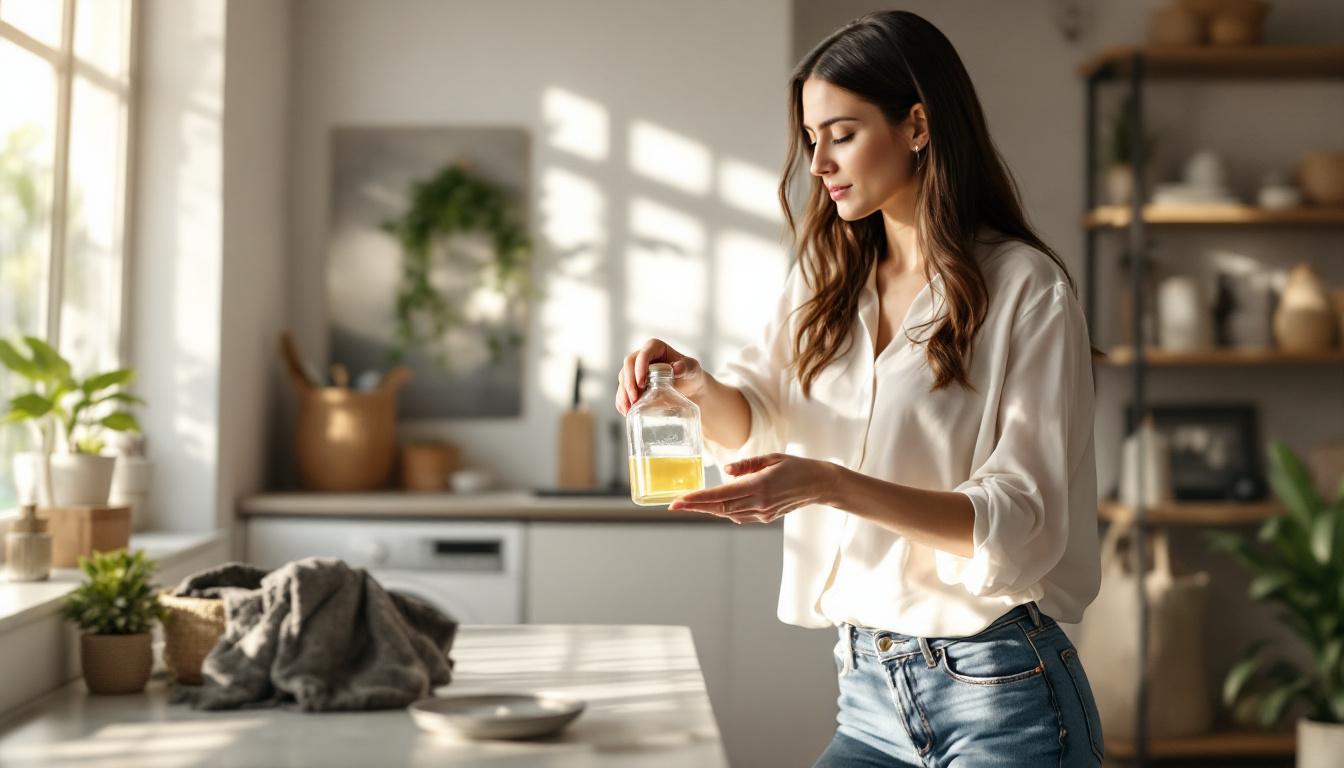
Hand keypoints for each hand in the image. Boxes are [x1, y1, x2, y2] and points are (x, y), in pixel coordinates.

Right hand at [615, 338, 704, 414]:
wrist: (690, 389)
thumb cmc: (690, 374)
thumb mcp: (692, 369)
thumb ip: (686, 367)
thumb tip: (676, 368)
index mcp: (655, 347)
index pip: (643, 354)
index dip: (639, 368)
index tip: (642, 383)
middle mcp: (642, 357)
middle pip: (628, 366)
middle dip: (629, 383)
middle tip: (635, 398)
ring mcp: (635, 371)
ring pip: (622, 378)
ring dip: (623, 394)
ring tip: (629, 409)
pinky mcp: (632, 384)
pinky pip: (622, 391)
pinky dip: (622, 402)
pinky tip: (625, 411)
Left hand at [669, 454, 837, 523]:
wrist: (819, 484)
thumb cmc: (795, 466)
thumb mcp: (771, 457)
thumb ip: (746, 464)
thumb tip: (725, 472)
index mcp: (760, 485)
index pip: (721, 494)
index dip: (698, 499)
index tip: (679, 500)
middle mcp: (759, 502)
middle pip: (720, 507)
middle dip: (695, 506)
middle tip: (674, 505)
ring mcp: (763, 512)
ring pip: (728, 513)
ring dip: (708, 509)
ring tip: (689, 504)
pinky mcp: (766, 517)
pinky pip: (739, 515)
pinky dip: (724, 511)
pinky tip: (714, 506)